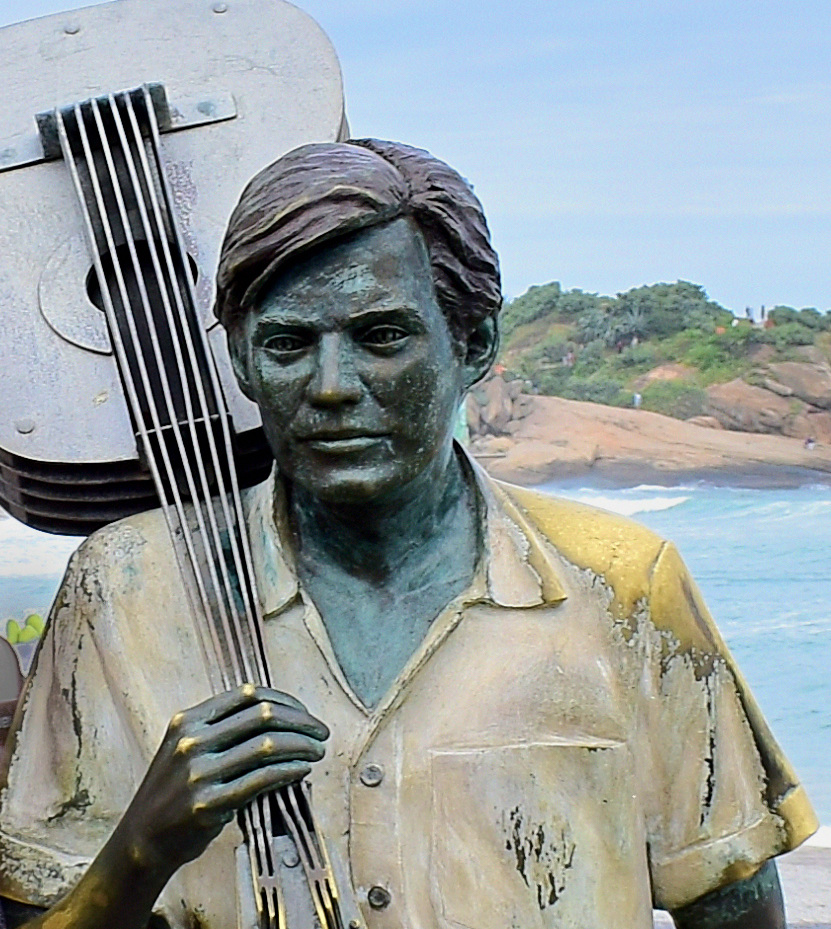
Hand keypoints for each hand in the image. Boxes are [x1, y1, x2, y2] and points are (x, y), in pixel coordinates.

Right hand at [117, 684, 328, 877]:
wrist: (142, 841)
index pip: (248, 694)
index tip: (305, 713)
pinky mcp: (209, 804)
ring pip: (267, 745)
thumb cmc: (175, 792)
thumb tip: (282, 716)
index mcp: (188, 720)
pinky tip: (302, 771)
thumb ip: (224, 729)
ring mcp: (199, 773)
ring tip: (317, 752)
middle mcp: (192, 741)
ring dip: (301, 745)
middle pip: (263, 715)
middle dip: (301, 721)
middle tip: (321, 732)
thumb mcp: (187, 747)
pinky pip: (262, 779)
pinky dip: (290, 770)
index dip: (284, 700)